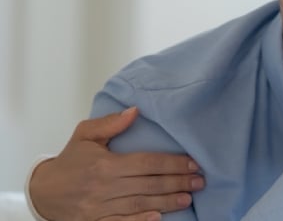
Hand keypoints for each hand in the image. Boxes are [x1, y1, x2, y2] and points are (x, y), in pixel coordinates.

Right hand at [29, 107, 203, 220]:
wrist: (43, 192)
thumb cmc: (69, 160)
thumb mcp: (85, 135)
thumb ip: (111, 123)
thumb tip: (135, 111)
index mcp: (104, 164)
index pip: (146, 163)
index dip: (172, 163)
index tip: (193, 163)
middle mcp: (103, 186)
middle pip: (148, 184)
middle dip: (177, 182)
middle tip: (200, 181)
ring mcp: (99, 207)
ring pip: (140, 204)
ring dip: (167, 202)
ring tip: (189, 197)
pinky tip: (158, 218)